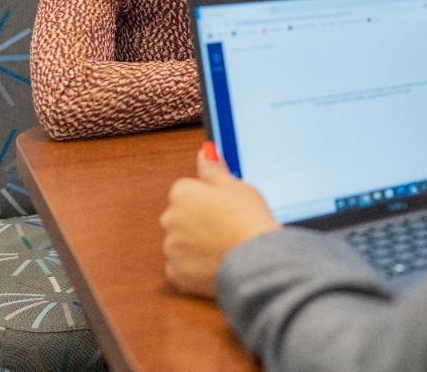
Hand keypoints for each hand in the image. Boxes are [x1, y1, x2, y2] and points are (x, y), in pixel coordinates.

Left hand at [160, 142, 279, 296]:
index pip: (187, 190)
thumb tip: (205, 152)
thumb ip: (214, 169)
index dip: (207, 198)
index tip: (223, 205)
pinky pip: (182, 266)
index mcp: (182, 193)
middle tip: (226, 224)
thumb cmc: (247, 219)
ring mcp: (172, 248)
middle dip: (198, 219)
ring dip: (196, 243)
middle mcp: (170, 219)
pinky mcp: (177, 273)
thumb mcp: (235, 185)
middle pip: (182, 215)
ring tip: (224, 244)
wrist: (255, 260)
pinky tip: (215, 259)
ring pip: (182, 241)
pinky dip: (195, 265)